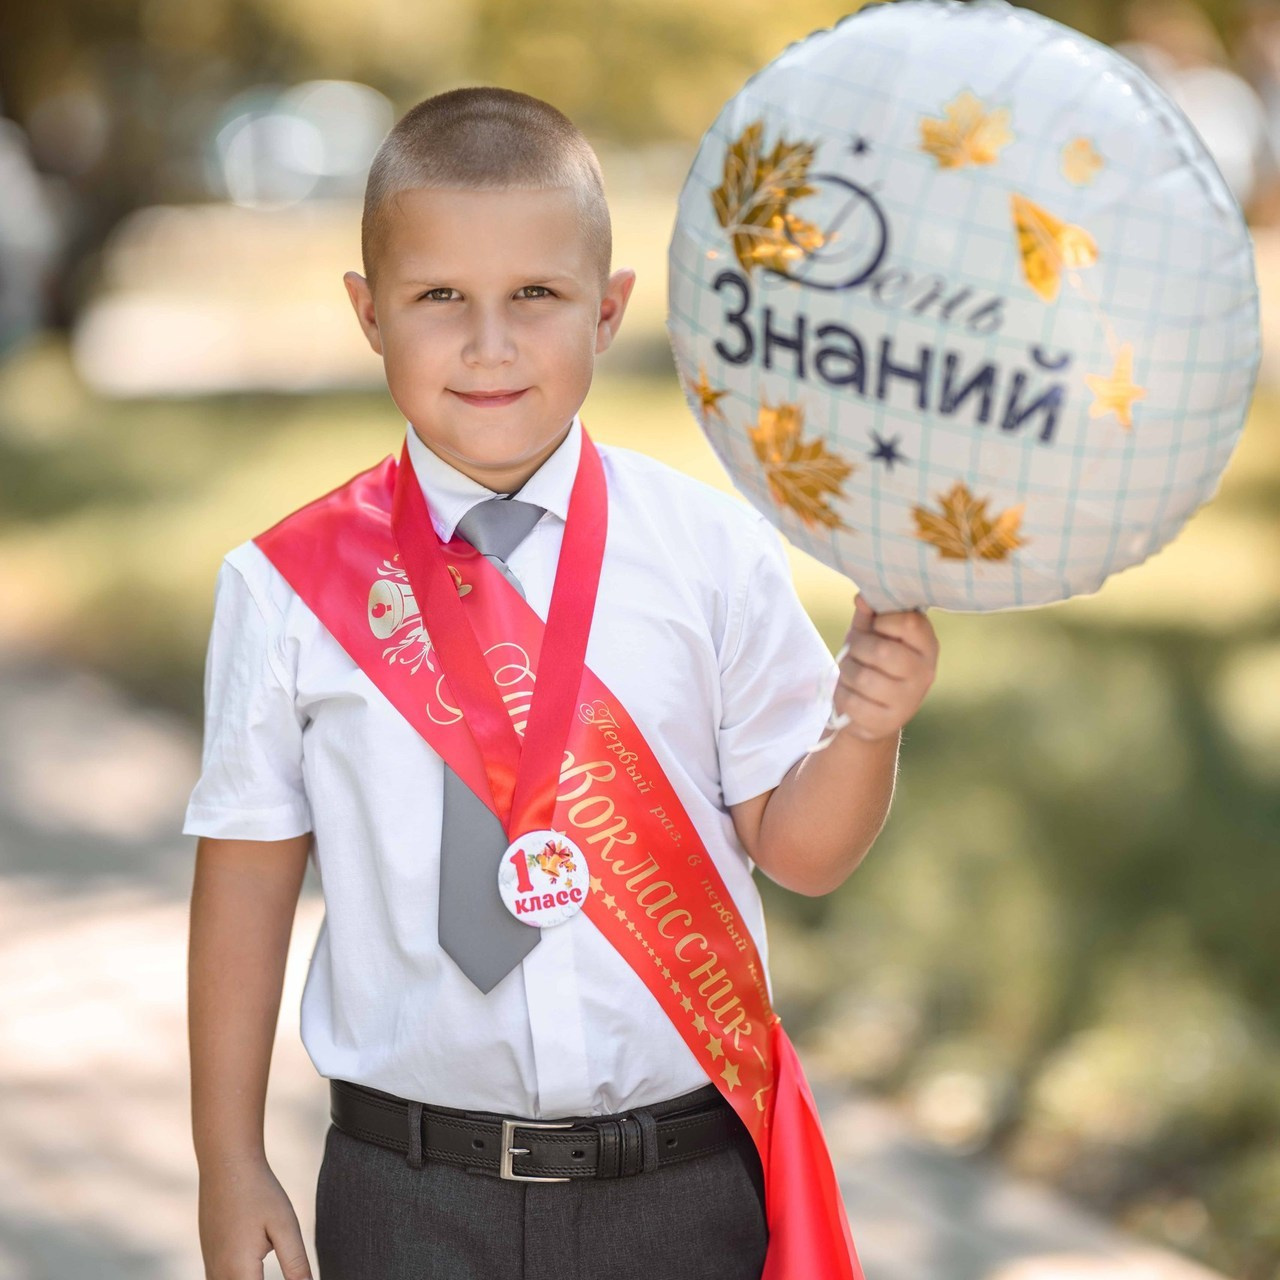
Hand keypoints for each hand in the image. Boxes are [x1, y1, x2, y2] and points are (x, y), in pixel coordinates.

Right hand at [198, 1154, 313, 1279]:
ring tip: (266, 1261)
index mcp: (239, 1272)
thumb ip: (296, 1264)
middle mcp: (219, 1276)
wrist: (226, 1165)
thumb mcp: (285, 1226)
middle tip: (292, 1270)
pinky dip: (241, 1278)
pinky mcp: (209, 1257)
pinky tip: (254, 1269)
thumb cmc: (259, 1193)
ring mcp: (211, 1267)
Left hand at [830, 593, 938, 742]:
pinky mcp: (887, 722)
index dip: (883, 620)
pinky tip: (849, 693)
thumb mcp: (871, 634)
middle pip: (882, 651)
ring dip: (847, 671)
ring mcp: (908, 700)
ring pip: (864, 678)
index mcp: (926, 646)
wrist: (871, 711)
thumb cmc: (872, 663)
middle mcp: (924, 673)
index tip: (875, 626)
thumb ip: (870, 615)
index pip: (909, 622)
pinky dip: (842, 694)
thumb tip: (863, 596)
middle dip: (858, 647)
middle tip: (854, 650)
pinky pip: (853, 702)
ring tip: (850, 671)